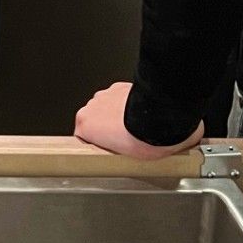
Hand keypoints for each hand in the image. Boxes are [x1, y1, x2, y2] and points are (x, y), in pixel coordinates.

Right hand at [74, 82, 205, 158]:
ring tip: (133, 126)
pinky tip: (139, 114)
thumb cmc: (141, 139)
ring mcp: (105, 94)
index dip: (97, 143)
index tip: (107, 148)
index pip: (83, 136)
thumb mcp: (123, 157)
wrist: (159, 120)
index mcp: (84, 125)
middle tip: (123, 139)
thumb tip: (122, 155)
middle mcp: (91, 107)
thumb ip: (114, 150)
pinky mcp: (120, 86)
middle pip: (94, 119)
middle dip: (106, 127)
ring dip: (116, 114)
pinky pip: (119, 97)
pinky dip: (127, 103)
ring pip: (106, 106)